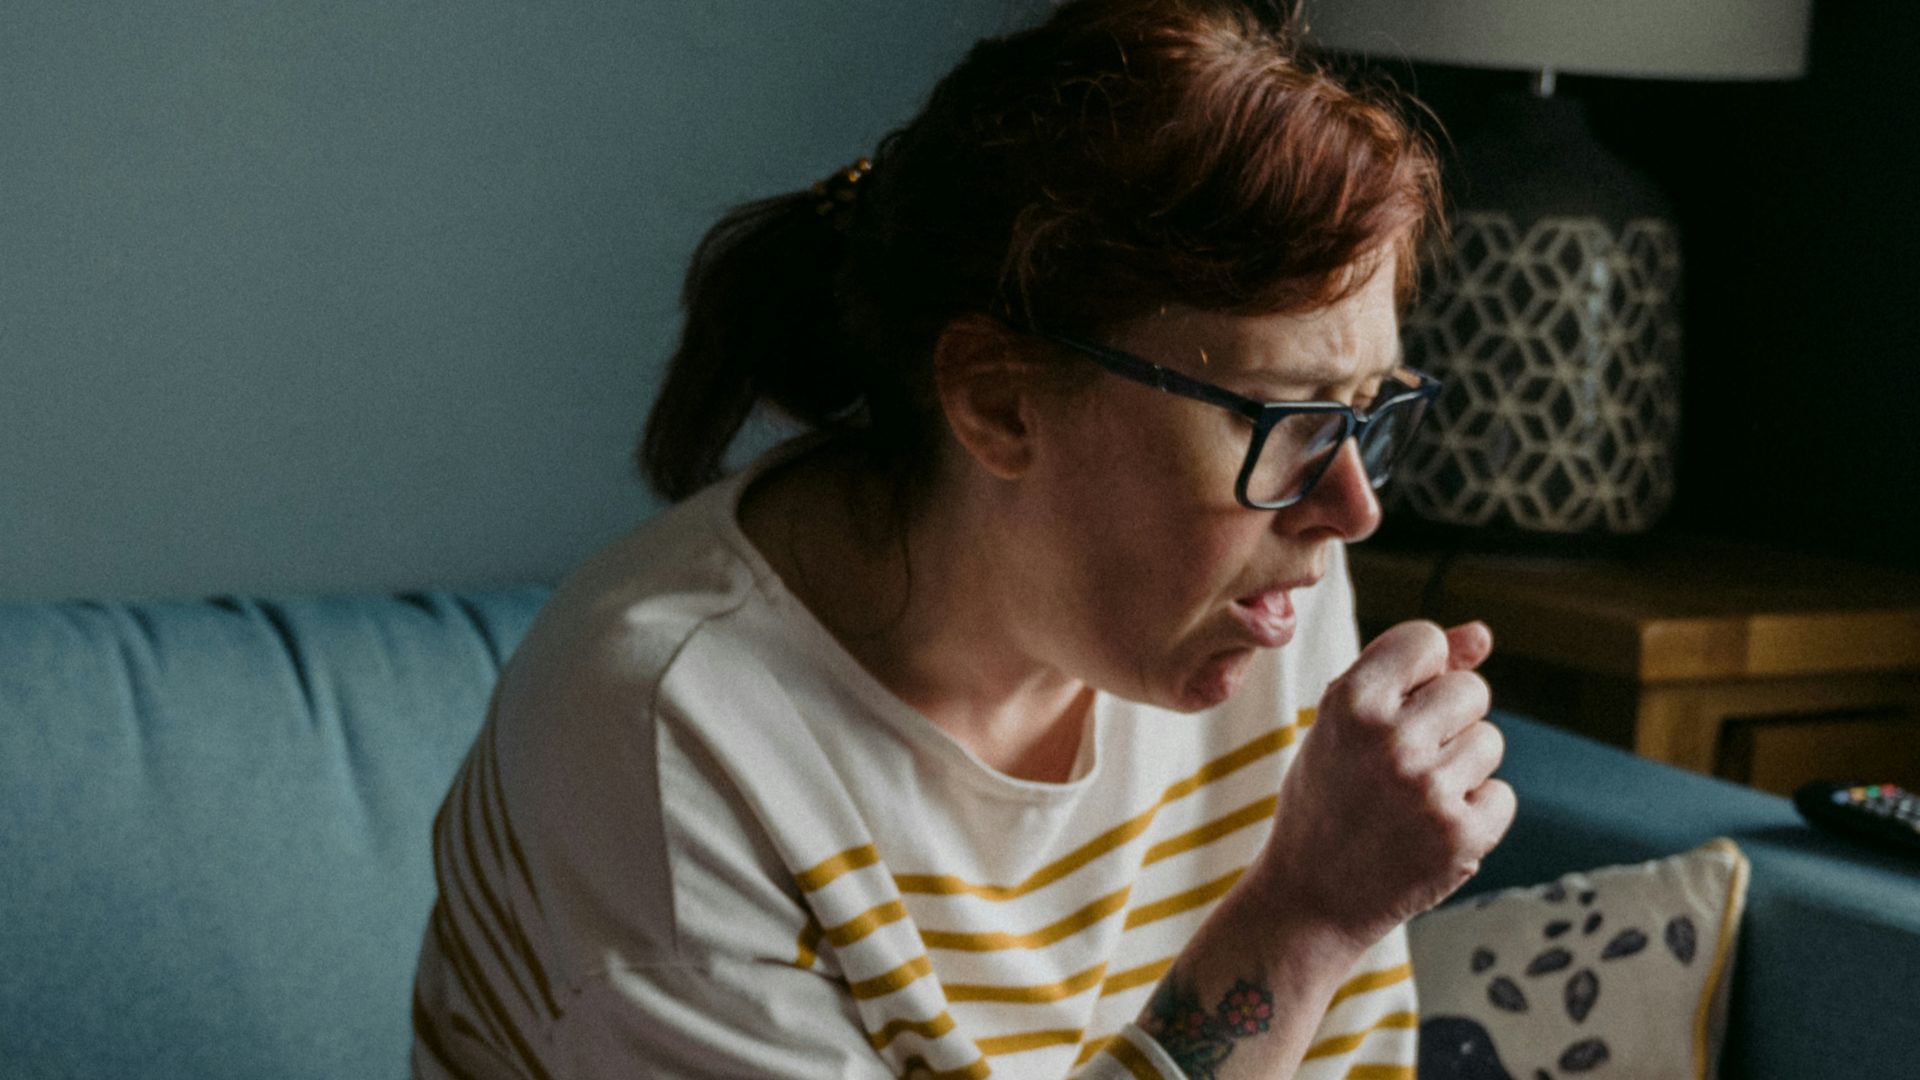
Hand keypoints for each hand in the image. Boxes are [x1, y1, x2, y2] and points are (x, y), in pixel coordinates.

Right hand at [1249, 620, 1515, 951]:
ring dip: (1462, 767)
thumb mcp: (1344, 722)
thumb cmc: (1329, 796)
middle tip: (1401, 762)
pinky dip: (1475, 814)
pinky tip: (1430, 831)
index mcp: (1350, 701)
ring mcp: (1428, 791)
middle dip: (1448, 720)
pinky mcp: (1460, 837)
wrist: (1310, 897)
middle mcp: (1390, 740)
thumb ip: (1409, 670)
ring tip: (1411, 799)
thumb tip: (1483, 635)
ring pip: (1489, 742)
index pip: (1427, 639)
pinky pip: (1502, 796)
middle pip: (1471, 689)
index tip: (1395, 703)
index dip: (1420, 670)